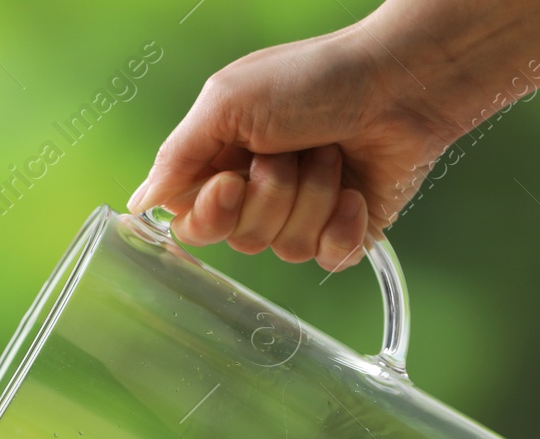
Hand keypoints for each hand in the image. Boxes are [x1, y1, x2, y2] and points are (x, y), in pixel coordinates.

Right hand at [127, 26, 456, 271]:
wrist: (400, 82)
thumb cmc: (313, 78)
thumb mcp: (228, 102)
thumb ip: (178, 155)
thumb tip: (139, 203)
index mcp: (223, 161)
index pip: (193, 222)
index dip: (211, 213)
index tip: (230, 182)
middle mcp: (259, 193)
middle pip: (239, 238)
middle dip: (270, 193)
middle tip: (290, 151)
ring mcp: (304, 215)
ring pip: (284, 248)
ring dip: (312, 196)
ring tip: (330, 154)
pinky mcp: (346, 232)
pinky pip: (328, 260)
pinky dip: (344, 225)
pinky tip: (356, 192)